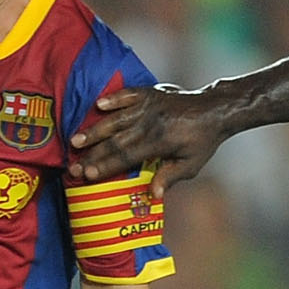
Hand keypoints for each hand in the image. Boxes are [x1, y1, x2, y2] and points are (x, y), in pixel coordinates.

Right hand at [69, 84, 222, 195]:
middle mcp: (150, 123)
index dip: (106, 166)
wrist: (215, 109)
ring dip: (95, 130)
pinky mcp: (150, 93)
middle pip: (115, 141)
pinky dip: (113, 99)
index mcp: (159, 142)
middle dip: (92, 155)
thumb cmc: (202, 141)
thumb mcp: (191, 164)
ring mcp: (149, 106)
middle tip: (73, 165)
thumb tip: (153, 195)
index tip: (88, 175)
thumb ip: (170, 177)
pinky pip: (128, 94)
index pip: (126, 157)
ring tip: (75, 140)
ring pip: (116, 119)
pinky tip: (98, 104)